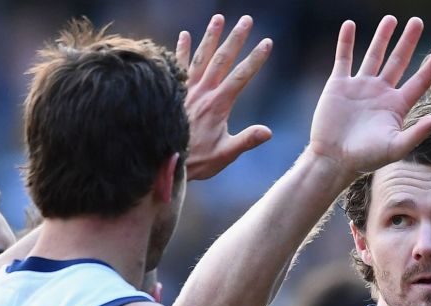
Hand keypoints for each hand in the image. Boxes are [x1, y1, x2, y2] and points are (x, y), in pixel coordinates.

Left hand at [176, 14, 272, 179]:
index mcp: (218, 105)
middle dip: (236, 38)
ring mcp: (187, 90)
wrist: (162, 162)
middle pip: (222, 59)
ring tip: (219, 18)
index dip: (255, 58)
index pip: (241, 76)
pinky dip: (181, 50)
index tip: (267, 42)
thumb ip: (246, 141)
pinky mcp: (174, 92)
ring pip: (201, 57)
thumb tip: (268, 132)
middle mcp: (202, 92)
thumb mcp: (226, 154)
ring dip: (210, 37)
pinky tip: (184, 35)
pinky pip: (178, 66)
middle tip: (247, 20)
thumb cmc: (197, 160)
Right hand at [309, 16, 430, 174]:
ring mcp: (359, 87)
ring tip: (391, 18)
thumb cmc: (365, 158)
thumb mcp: (395, 148)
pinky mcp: (339, 85)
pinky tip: (350, 25)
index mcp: (396, 106)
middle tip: (417, 21)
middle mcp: (380, 93)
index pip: (419, 82)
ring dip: (382, 37)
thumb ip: (417, 134)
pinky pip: (343, 58)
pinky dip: (346, 41)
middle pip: (398, 61)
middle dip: (408, 41)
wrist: (333, 159)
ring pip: (374, 55)